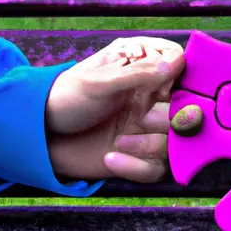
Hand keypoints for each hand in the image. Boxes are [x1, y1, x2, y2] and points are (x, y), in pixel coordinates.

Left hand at [46, 37, 184, 182]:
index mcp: (144, 72)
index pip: (181, 70)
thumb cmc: (68, 97)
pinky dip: (135, 167)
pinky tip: (110, 158)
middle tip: (143, 120)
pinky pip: (155, 168)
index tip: (164, 93)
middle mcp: (152, 99)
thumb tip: (176, 62)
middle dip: (169, 120)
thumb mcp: (100, 82)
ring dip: (149, 145)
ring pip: (173, 144)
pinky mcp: (140, 156)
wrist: (44, 135)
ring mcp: (148, 129)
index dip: (180, 81)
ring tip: (120, 142)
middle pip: (186, 112)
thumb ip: (138, 73)